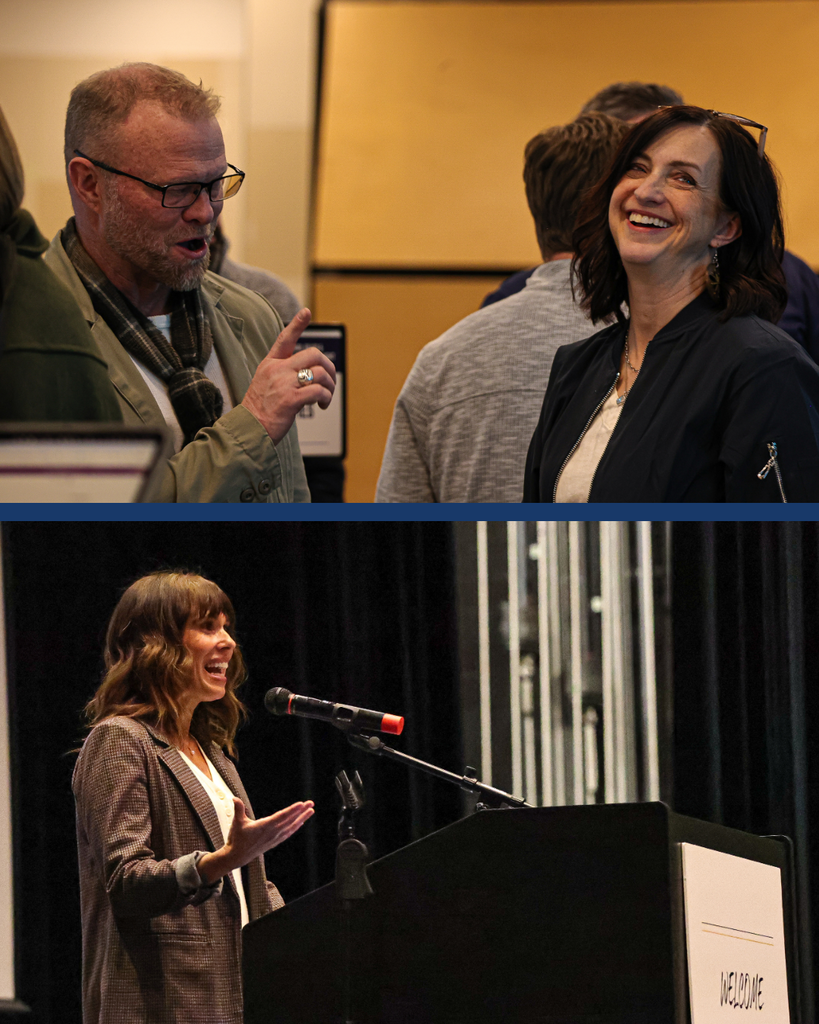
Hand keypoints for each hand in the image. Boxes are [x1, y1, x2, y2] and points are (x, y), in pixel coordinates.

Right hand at [197, 799, 313, 883]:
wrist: (237, 856)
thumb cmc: (237, 838)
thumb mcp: (237, 823)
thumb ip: (238, 809)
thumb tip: (235, 798)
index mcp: (264, 826)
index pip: (281, 816)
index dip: (292, 810)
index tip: (301, 804)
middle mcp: (272, 832)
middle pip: (290, 820)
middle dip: (301, 811)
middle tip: (311, 803)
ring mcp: (274, 838)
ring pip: (291, 827)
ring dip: (301, 818)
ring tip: (310, 811)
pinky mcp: (274, 842)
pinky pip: (288, 834)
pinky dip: (295, 827)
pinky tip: (301, 823)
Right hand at [242, 309, 336, 443]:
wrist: (249, 429)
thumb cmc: (260, 410)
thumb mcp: (266, 383)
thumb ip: (283, 374)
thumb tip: (308, 373)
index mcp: (270, 364)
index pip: (284, 338)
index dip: (297, 324)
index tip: (306, 312)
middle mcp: (277, 370)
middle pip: (313, 354)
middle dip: (329, 367)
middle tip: (329, 381)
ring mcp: (283, 384)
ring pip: (319, 373)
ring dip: (330, 386)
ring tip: (326, 397)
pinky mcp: (290, 400)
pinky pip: (318, 391)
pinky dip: (326, 398)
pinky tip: (322, 405)